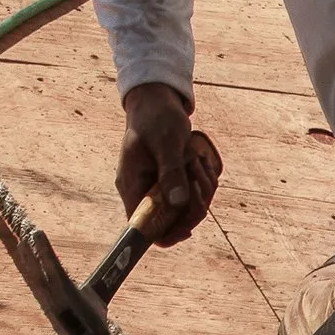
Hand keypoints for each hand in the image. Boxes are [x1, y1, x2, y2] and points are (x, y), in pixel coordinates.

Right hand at [116, 83, 219, 244]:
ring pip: (185, 209)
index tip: (189, 228)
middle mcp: (141, 191)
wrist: (157, 100)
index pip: (142, 227)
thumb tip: (179, 203)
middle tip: (201, 174)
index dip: (166, 234)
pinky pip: (191, 194)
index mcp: (132, 186)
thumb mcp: (166, 142)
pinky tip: (201, 162)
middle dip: (193, 204)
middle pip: (170, 222)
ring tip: (199, 160)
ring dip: (201, 190)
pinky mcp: (170, 181)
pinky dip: (202, 182)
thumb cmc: (157, 117)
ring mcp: (156, 187)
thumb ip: (171, 172)